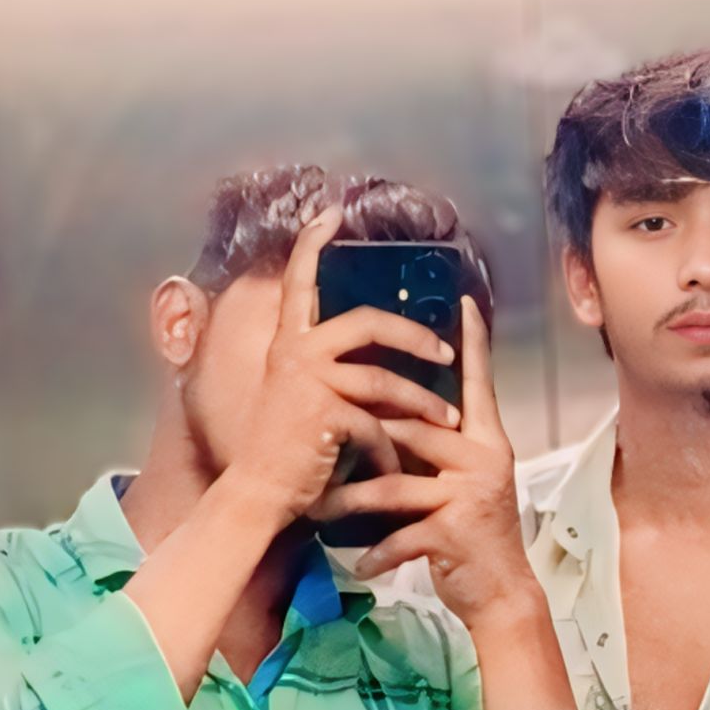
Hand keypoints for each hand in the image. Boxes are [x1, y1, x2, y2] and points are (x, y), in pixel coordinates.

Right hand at [228, 210, 462, 531]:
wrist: (259, 497)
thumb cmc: (284, 453)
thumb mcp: (298, 397)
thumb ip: (325, 370)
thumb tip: (372, 356)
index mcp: (286, 344)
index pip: (297, 282)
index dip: (312, 245)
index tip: (331, 212)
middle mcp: (294, 354)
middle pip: (366, 321)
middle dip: (413, 335)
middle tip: (446, 351)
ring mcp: (308, 382)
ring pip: (383, 379)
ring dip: (423, 402)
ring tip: (450, 419)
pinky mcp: (325, 413)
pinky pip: (377, 423)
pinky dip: (394, 449)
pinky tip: (401, 468)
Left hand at [316, 300, 536, 627]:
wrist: (502, 595)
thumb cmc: (472, 536)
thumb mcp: (460, 484)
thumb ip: (438, 451)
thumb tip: (395, 417)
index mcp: (487, 441)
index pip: (479, 382)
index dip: (473, 344)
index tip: (465, 303)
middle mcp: (483, 459)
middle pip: (416, 427)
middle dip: (365, 435)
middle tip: (321, 434)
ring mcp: (470, 494)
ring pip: (397, 483)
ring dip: (353, 500)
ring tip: (321, 509)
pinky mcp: (455, 532)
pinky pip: (403, 534)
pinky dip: (379, 552)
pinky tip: (360, 563)